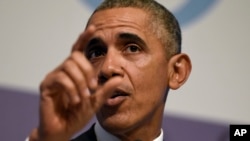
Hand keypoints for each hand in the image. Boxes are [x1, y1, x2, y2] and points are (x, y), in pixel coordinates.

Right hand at [29, 26, 121, 140]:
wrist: (63, 131)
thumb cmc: (77, 115)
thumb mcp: (96, 102)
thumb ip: (106, 90)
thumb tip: (119, 77)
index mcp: (75, 72)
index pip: (79, 50)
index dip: (85, 38)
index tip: (94, 28)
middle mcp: (63, 71)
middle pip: (76, 57)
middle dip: (88, 71)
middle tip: (93, 88)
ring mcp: (54, 77)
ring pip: (69, 66)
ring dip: (80, 83)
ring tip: (83, 98)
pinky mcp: (46, 86)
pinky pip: (61, 79)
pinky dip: (71, 90)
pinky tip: (75, 101)